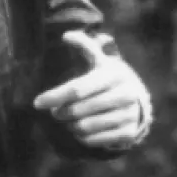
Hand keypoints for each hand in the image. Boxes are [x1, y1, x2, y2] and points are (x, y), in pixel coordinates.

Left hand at [33, 30, 149, 148]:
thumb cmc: (109, 78)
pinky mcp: (129, 133)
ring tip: (68, 120)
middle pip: (78, 110)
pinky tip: (80, 129)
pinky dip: (81, 137)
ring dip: (70, 125)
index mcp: (113, 75)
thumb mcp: (100, 60)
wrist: (139, 101)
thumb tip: (66, 36)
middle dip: (60, 113)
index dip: (54, 96)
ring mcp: (129, 115)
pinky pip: (94, 140)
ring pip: (84, 127)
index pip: (76, 89)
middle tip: (55, 112)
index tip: (37, 103)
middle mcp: (125, 95)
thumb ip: (85, 46)